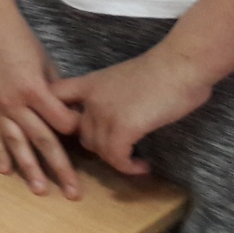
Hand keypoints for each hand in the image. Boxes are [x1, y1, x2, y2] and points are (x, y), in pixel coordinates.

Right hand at [0, 1, 82, 197]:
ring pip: (16, 144)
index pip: (62, 122)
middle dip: (60, 168)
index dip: (77, 132)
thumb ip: (54, 90)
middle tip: (73, 192)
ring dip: (29, 169)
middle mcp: (15, 102)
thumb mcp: (45, 62)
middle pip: (42, 141)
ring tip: (40, 189)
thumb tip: (66, 111)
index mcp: (34, 89)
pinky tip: (5, 169)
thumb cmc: (19, 37)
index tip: (89, 139)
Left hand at [50, 45, 212, 176]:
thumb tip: (114, 114)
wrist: (179, 65)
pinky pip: (116, 157)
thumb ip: (110, 95)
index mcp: (88, 83)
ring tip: (135, 161)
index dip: (60, 115)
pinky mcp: (124, 127)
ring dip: (117, 159)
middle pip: (80, 132)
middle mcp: (90, 98)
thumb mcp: (123, 79)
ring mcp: (104, 112)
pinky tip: (143, 166)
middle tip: (121, 151)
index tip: (82, 128)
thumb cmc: (161, 70)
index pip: (54, 98)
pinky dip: (128, 167)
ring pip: (97, 148)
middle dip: (99, 145)